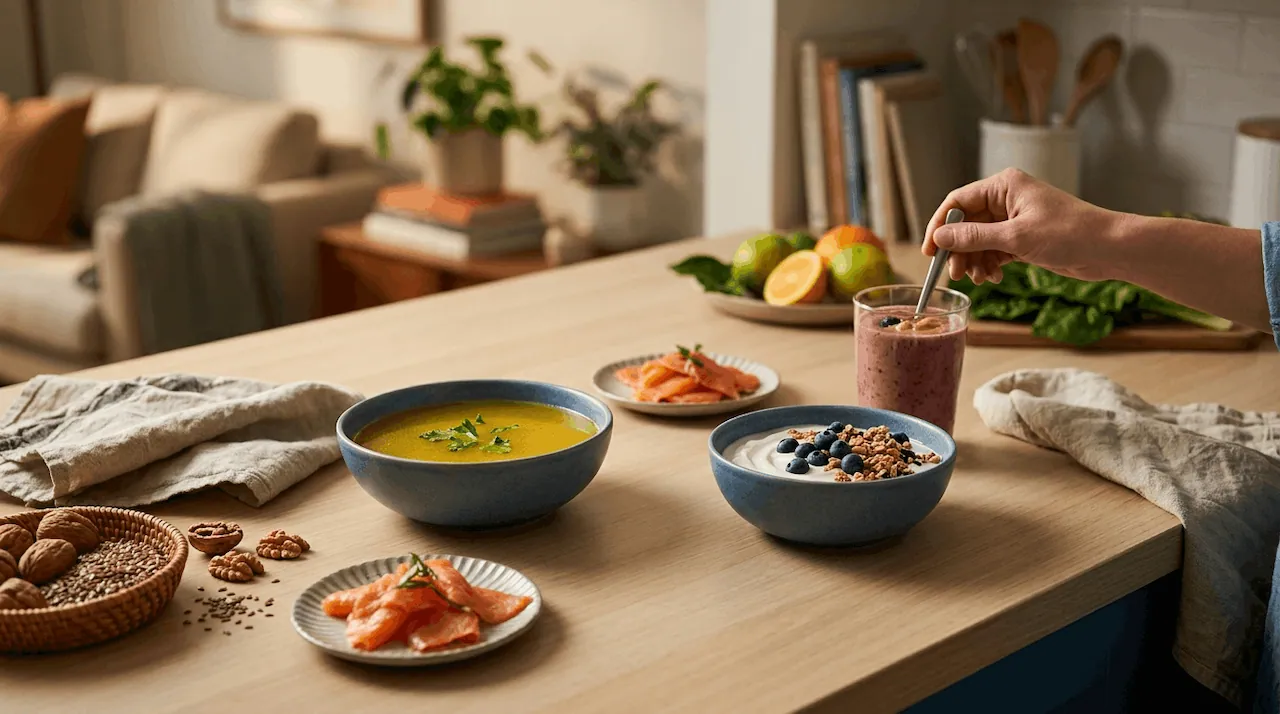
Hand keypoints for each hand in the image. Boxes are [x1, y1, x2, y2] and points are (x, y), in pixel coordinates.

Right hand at [922, 168, 1122, 283]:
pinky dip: (990, 264)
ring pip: (978, 240)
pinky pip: (994, 250)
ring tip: (981, 278)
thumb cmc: (1069, 233)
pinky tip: (994, 277)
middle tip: (955, 273)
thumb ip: (973, 237)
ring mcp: (1014, 219)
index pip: (957, 202)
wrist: (1108, 249)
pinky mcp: (1023, 238)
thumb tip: (939, 238)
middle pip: (966, 224)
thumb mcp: (1015, 237)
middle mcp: (1006, 198)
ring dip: (974, 260)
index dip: (940, 227)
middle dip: (959, 250)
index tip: (931, 252)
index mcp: (1003, 185)